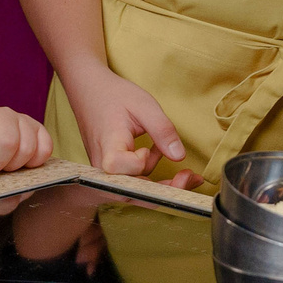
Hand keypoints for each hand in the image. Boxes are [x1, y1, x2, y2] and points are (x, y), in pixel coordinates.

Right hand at [60, 66, 201, 188]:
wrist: (90, 91)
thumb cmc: (115, 96)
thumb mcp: (145, 106)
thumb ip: (163, 131)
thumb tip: (179, 156)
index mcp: (107, 146)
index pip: (123, 168)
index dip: (141, 162)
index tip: (148, 148)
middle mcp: (101, 166)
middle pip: (133, 191)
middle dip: (165, 189)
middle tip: (191, 177)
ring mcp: (104, 173)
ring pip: (135, 191)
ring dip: (161, 183)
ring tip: (182, 168)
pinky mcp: (111, 173)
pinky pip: (132, 183)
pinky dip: (151, 177)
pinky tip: (161, 159)